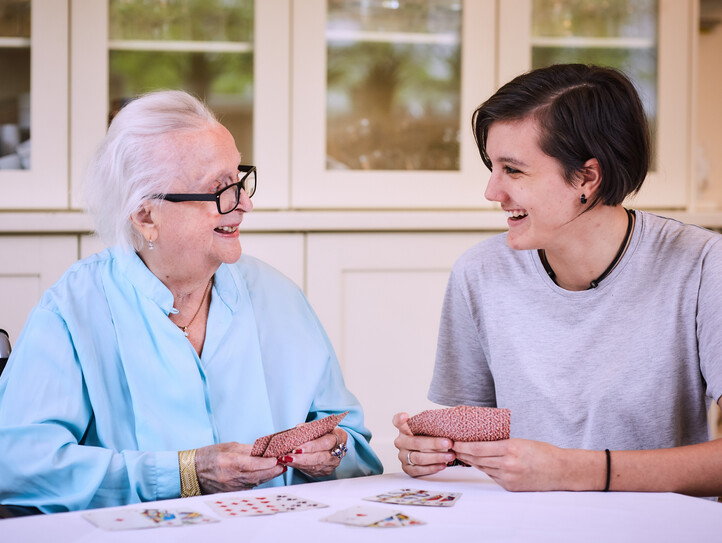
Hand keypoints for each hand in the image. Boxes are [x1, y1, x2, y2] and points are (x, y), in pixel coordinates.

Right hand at [195, 442, 284, 493]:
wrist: (193, 472)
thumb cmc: (210, 456)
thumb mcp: (229, 447)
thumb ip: (248, 450)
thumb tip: (265, 450)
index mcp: (230, 462)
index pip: (254, 464)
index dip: (269, 462)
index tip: (279, 457)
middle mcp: (231, 477)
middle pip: (259, 475)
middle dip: (274, 470)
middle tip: (285, 463)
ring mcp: (232, 487)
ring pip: (256, 482)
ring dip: (269, 475)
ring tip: (279, 467)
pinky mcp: (233, 492)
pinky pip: (250, 486)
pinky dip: (260, 479)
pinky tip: (266, 473)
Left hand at [277, 428, 346, 477]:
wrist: (332, 442)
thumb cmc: (325, 432)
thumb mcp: (320, 426)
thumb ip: (309, 427)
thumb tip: (298, 429)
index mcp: (339, 437)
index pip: (325, 443)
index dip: (311, 446)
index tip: (297, 448)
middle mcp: (338, 453)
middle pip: (319, 458)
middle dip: (301, 458)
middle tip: (288, 456)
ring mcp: (332, 464)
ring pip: (314, 466)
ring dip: (297, 463)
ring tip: (285, 459)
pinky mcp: (325, 471)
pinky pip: (311, 471)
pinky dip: (299, 467)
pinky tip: (290, 463)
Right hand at [392, 412, 454, 476]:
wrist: (426, 454)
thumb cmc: (427, 438)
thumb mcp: (428, 430)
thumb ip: (430, 427)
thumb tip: (446, 427)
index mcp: (404, 430)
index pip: (397, 422)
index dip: (400, 419)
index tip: (405, 416)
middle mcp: (401, 442)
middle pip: (416, 442)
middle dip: (435, 443)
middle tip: (449, 443)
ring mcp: (402, 456)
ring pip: (419, 458)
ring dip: (437, 457)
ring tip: (450, 456)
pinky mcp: (407, 468)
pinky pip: (419, 470)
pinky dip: (432, 468)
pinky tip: (442, 465)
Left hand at [453, 438, 578, 490]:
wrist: (560, 471)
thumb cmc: (543, 452)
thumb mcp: (521, 441)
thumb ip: (502, 444)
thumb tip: (481, 442)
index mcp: (510, 449)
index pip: (479, 448)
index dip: (463, 446)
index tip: (454, 441)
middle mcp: (507, 464)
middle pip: (477, 459)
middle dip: (463, 453)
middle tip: (452, 448)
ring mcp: (508, 477)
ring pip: (483, 468)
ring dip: (471, 461)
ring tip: (461, 454)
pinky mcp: (510, 486)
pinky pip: (493, 476)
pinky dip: (485, 468)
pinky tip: (479, 463)